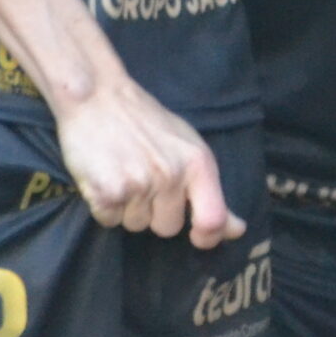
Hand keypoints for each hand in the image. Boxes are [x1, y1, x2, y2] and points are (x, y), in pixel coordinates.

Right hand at [55, 75, 243, 249]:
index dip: (209, 237)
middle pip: (168, 228)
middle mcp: (172, 175)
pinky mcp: (107, 191)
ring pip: (136, 225)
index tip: (199, 238)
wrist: (99, 98)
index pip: (214, 219)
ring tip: (123, 173)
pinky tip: (104, 178)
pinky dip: (104, 207)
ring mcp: (139, 184)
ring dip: (128, 209)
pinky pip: (108, 221)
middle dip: (155, 213)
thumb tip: (236, 230)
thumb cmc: (147, 124)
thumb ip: (211, 191)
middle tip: (144, 180)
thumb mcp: (189, 149)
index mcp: (199, 163)